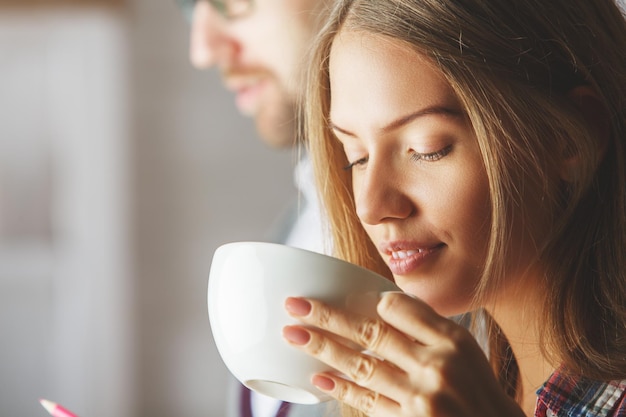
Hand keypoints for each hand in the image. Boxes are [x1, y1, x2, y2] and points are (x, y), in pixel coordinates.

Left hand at [283, 292, 523, 416]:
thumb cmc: (478, 390)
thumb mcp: (466, 350)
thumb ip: (426, 328)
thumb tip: (379, 306)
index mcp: (452, 339)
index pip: (399, 307)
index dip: (368, 301)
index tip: (347, 299)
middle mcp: (437, 365)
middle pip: (371, 332)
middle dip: (328, 316)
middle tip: (295, 305)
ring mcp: (422, 397)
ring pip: (362, 365)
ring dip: (323, 349)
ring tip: (294, 335)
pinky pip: (368, 401)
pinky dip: (342, 389)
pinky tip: (318, 378)